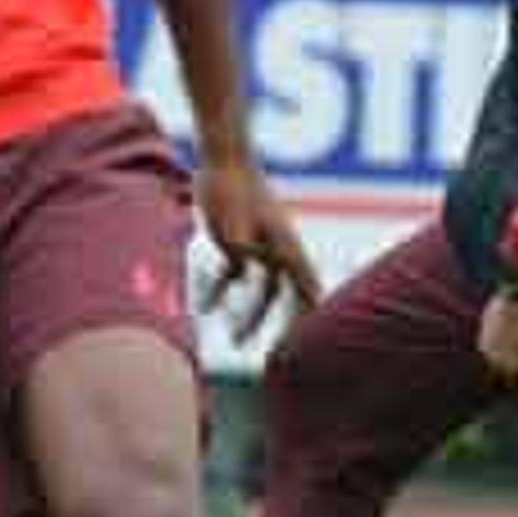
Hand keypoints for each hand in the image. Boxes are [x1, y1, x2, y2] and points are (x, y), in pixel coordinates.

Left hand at [196, 150, 322, 345]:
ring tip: (236, 339)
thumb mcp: (234, 223)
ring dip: (251, 314)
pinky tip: (206, 307)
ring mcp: (260, 246)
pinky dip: (222, 290)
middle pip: (290, 296)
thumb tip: (242, 271)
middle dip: (287, 326)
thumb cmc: (232, 189)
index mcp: (286, 248)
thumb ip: (241, 249)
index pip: (307, 290)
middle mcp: (279, 250)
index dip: (311, 319)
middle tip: (278, 358)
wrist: (223, 158)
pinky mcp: (238, 240)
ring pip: (262, 289)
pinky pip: (234, 274)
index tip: (310, 349)